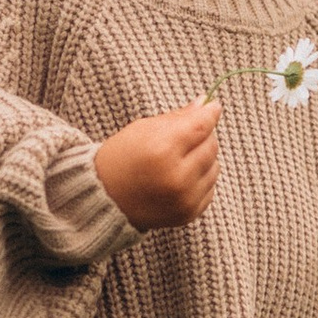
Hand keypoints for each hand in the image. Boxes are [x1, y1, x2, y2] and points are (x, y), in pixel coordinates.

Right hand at [92, 100, 220, 229]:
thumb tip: (206, 104)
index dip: (210, 113)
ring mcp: (184, 199)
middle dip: (204, 136)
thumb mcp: (144, 129)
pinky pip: (210, 188)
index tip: (213, 106)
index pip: (201, 126)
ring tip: (179, 159)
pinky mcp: (188, 214)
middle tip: (187, 135)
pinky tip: (179, 177)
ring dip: (203, 159)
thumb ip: (178, 117)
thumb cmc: (121, 157)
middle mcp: (176, 177)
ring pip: (214, 168)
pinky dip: (200, 179)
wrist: (103, 198)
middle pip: (211, 147)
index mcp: (162, 150)